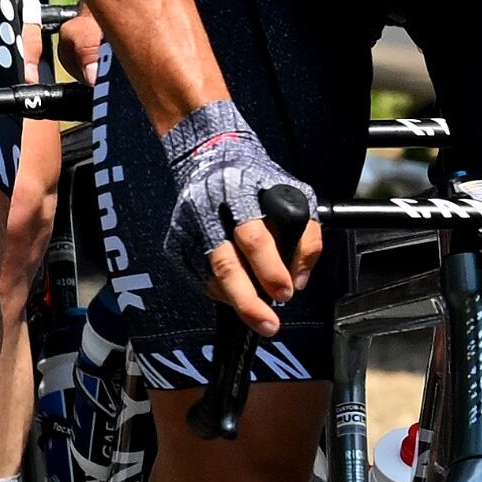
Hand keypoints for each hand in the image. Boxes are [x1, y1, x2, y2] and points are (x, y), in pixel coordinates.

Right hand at [160, 100, 314, 334]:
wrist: (208, 156)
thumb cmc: (256, 180)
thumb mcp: (295, 194)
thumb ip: (306, 236)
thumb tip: (298, 280)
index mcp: (238, 192)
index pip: (253, 237)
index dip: (270, 269)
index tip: (286, 293)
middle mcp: (206, 210)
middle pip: (223, 263)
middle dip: (247, 300)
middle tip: (268, 324)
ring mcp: (186, 228)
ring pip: (209, 276)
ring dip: (235, 300)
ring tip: (257, 315)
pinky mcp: (175, 243)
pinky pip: (197, 277)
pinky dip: (219, 292)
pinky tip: (236, 294)